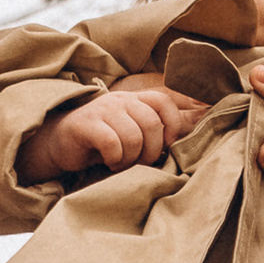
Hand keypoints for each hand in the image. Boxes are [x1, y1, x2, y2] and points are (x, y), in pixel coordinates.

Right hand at [16, 81, 210, 186]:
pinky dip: (115, 159)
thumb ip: (164, 124)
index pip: (164, 100)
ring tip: (122, 163)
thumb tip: (204, 114)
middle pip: (153, 123)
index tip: (166, 146)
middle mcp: (121, 100)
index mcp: (135, 99)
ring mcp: (104, 110)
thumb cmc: (103, 140)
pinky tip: (109, 162)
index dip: (172, 125)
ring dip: (131, 158)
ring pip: (134, 136)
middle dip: (152, 150)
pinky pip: (113, 143)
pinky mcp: (87, 125)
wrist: (60, 144)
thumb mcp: (135, 129)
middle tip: (140, 161)